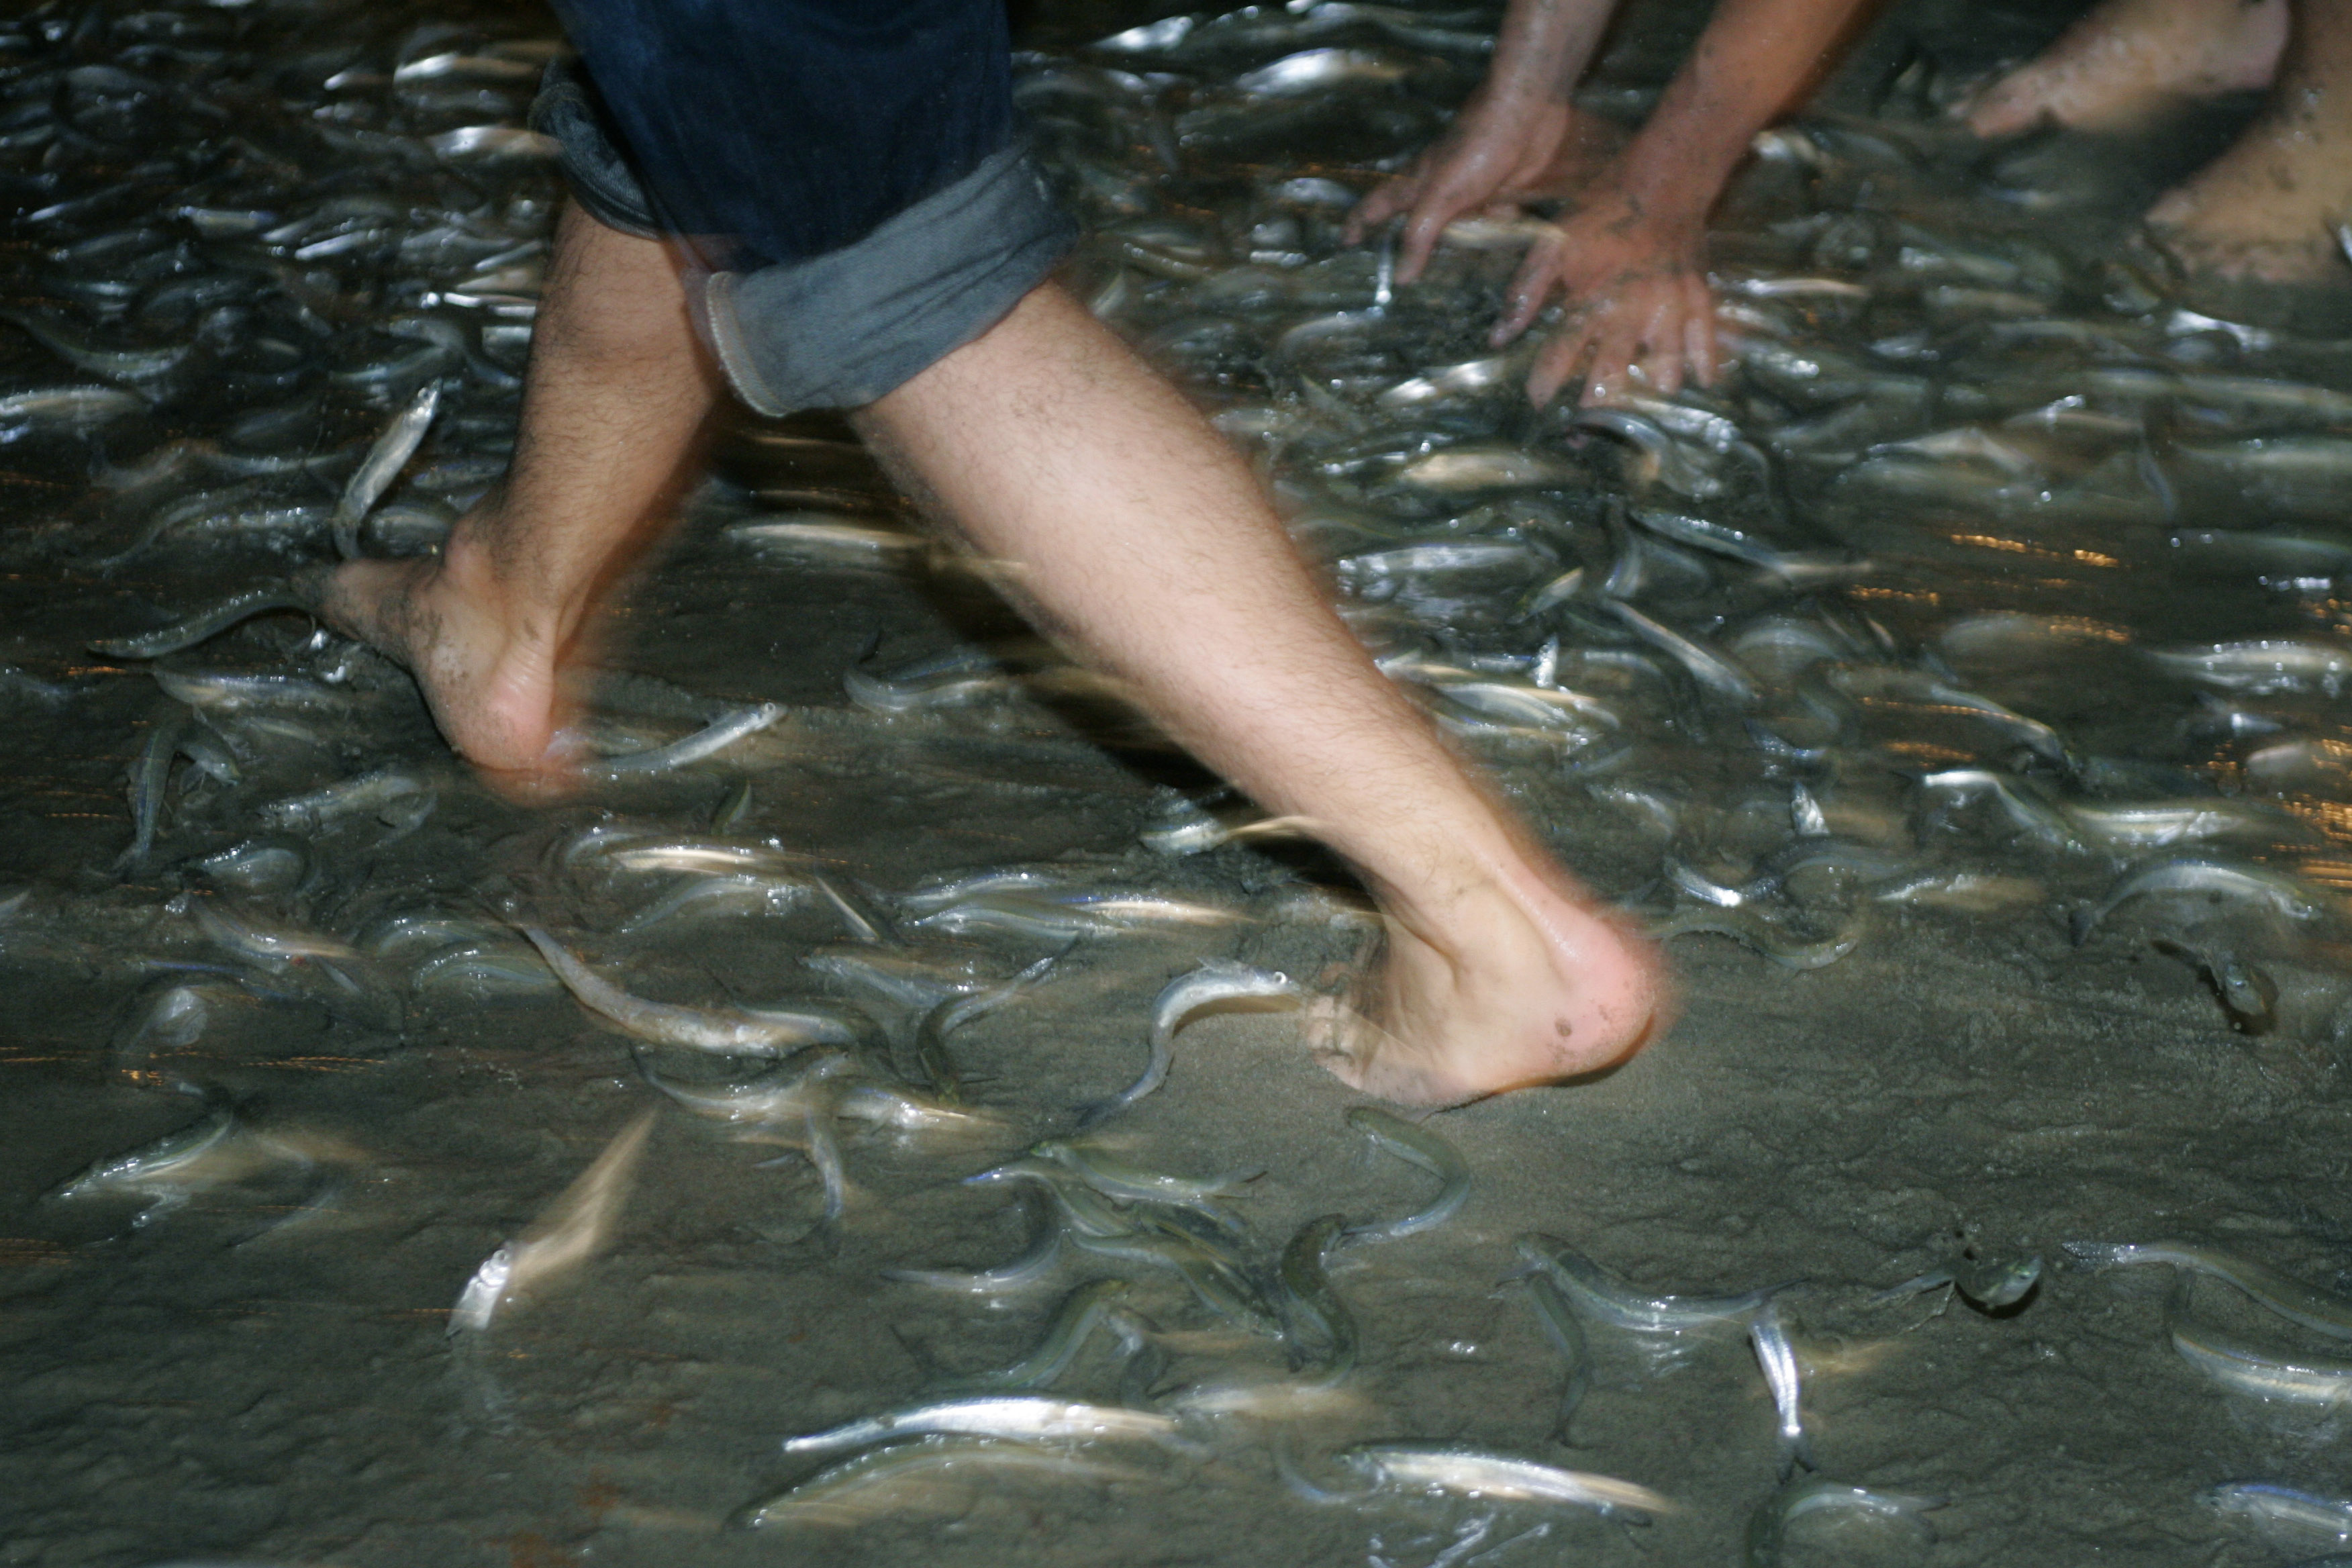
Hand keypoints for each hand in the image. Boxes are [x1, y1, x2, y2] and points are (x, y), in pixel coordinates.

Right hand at [1344, 92, 1574, 282]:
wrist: (1527, 114)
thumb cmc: (1476, 146)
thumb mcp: (1440, 195)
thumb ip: (1419, 235)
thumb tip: (1400, 278)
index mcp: (1414, 186)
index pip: (1375, 206)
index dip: (1358, 223)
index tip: (1345, 242)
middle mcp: (1437, 192)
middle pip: (1414, 224)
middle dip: (1403, 246)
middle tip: (1393, 276)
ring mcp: (1468, 195)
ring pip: (1454, 230)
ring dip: (1451, 253)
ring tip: (1445, 284)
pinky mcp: (1500, 197)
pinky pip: (1491, 229)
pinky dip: (1492, 244)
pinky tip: (1495, 265)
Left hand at [1495, 186, 1718, 405]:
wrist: (1660, 180)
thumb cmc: (1600, 211)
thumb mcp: (1551, 243)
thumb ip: (1525, 291)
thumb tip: (1498, 337)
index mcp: (1589, 298)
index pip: (1561, 354)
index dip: (1545, 383)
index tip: (1536, 404)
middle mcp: (1629, 311)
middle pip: (1612, 374)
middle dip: (1596, 409)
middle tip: (1583, 435)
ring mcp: (1669, 308)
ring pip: (1662, 367)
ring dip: (1649, 394)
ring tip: (1639, 419)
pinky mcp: (1698, 299)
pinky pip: (1706, 341)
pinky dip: (1704, 365)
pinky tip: (1700, 386)